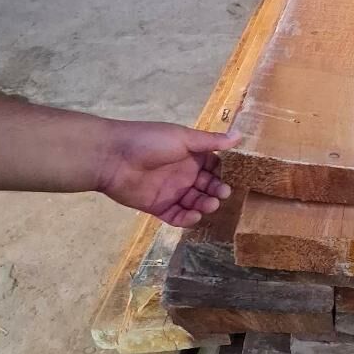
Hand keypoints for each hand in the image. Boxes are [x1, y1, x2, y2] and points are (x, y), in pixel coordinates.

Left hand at [97, 120, 238, 227]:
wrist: (113, 157)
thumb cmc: (150, 142)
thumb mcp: (184, 138)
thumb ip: (211, 141)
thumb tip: (240, 135)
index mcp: (190, 155)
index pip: (214, 166)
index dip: (223, 172)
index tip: (231, 178)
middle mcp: (183, 173)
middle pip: (207, 186)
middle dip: (216, 191)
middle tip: (221, 194)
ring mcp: (171, 191)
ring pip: (195, 203)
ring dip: (204, 205)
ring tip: (208, 204)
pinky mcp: (159, 207)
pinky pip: (177, 216)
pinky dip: (187, 219)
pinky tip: (193, 215)